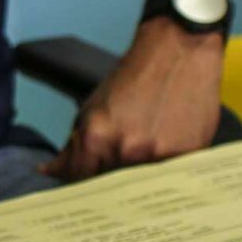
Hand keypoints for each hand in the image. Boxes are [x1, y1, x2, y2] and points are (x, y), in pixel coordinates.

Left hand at [48, 18, 225, 181]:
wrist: (179, 52)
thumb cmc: (134, 78)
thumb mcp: (93, 107)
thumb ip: (74, 145)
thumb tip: (52, 171)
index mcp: (98, 137)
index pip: (80, 180)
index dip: (80, 184)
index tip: (83, 187)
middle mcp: (127, 150)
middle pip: (111, 190)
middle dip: (109, 184)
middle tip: (115, 172)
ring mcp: (160, 156)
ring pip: (143, 187)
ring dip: (139, 179)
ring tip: (144, 154)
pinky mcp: (189, 156)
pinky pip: (171, 177)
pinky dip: (165, 171)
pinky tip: (166, 152)